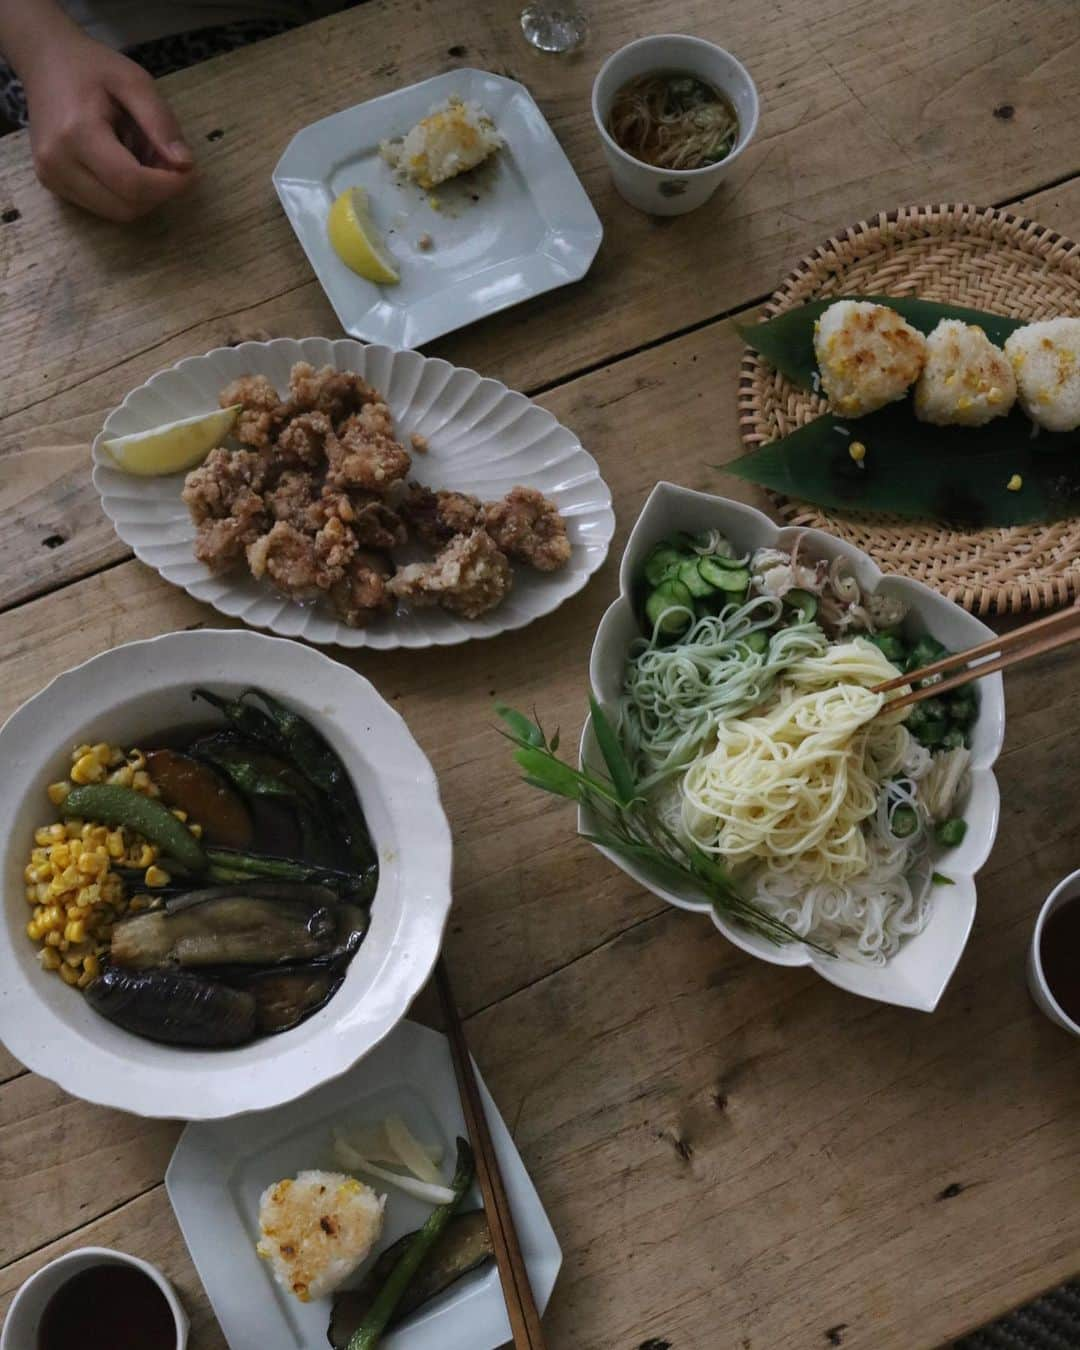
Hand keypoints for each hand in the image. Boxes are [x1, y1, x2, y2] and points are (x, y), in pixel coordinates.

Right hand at [23, 29, 194, 221]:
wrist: (44, 61)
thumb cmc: (91, 68)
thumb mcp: (134, 81)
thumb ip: (161, 123)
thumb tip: (185, 164)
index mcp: (76, 133)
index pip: (132, 183)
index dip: (169, 186)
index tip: (190, 172)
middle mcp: (57, 162)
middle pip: (125, 207)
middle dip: (157, 193)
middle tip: (169, 164)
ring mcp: (51, 177)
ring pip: (116, 213)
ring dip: (143, 196)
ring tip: (145, 160)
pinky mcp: (52, 185)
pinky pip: (102, 207)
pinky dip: (124, 195)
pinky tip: (125, 165)